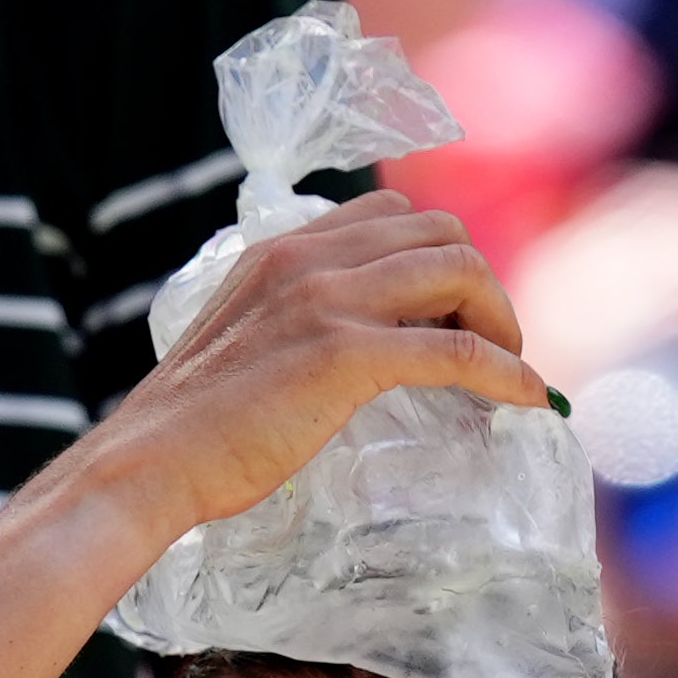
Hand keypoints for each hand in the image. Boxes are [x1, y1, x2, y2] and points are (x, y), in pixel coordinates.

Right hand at [72, 191, 553, 540]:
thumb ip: (293, 324)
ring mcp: (328, 301)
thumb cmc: (189, 429)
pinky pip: (458, 350)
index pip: (392, 212)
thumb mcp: (244, 342)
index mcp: (285, 249)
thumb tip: (348, 356)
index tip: (451, 313)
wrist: (148, 464)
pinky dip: (507, 372)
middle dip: (481, 282)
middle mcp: (310, 258)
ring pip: (460, 271)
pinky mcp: (345, 356)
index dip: (438, 256)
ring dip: (502, 318)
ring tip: (510, 368)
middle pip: (440, 231)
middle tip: (489, 343)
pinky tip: (530, 401)